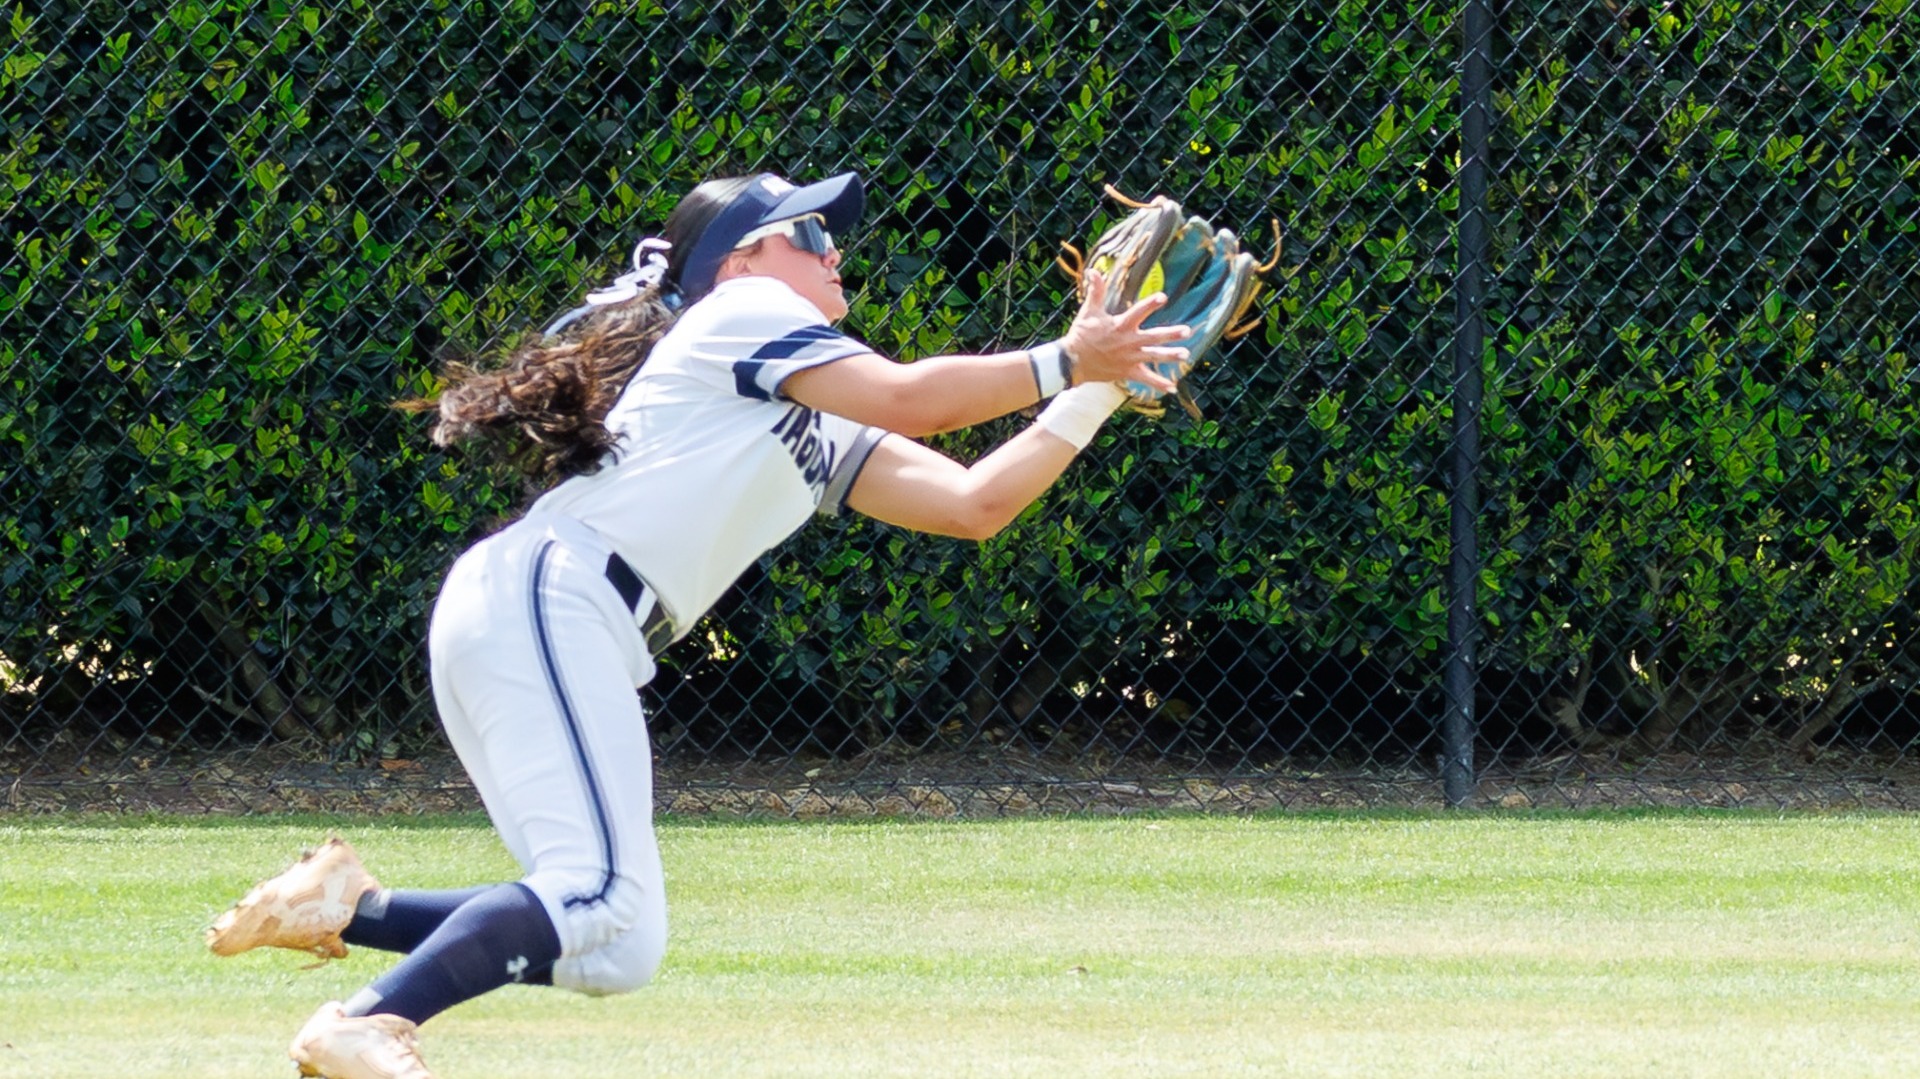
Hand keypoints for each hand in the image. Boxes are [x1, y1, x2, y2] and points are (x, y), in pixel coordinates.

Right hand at [1059, 269, 1190, 392]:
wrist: (1073, 362)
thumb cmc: (1081, 335)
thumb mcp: (1089, 311)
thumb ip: (1096, 291)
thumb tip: (1094, 271)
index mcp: (1120, 325)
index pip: (1138, 312)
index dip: (1150, 304)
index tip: (1163, 297)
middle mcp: (1128, 341)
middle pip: (1153, 337)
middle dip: (1171, 334)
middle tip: (1187, 331)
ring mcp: (1129, 358)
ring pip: (1153, 356)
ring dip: (1170, 356)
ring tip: (1185, 355)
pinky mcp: (1128, 372)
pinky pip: (1146, 379)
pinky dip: (1158, 384)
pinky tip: (1172, 388)